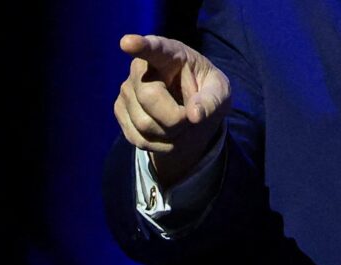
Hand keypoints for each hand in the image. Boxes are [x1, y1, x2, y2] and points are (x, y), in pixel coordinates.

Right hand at [113, 34, 230, 186]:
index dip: (140, 46)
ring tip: (179, 124)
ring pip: (144, 123)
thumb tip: (194, 115)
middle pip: (149, 97)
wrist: (190, 113)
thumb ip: (212, 101)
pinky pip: (138, 138)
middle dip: (175, 118)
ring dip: (169, 135)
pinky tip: (166, 133)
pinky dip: (159, 145)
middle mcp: (141, 68)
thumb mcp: (220, 93)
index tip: (127, 43)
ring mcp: (127, 89)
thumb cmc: (206, 93)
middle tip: (190, 118)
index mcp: (170, 54)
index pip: (154, 48)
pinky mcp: (120, 110)